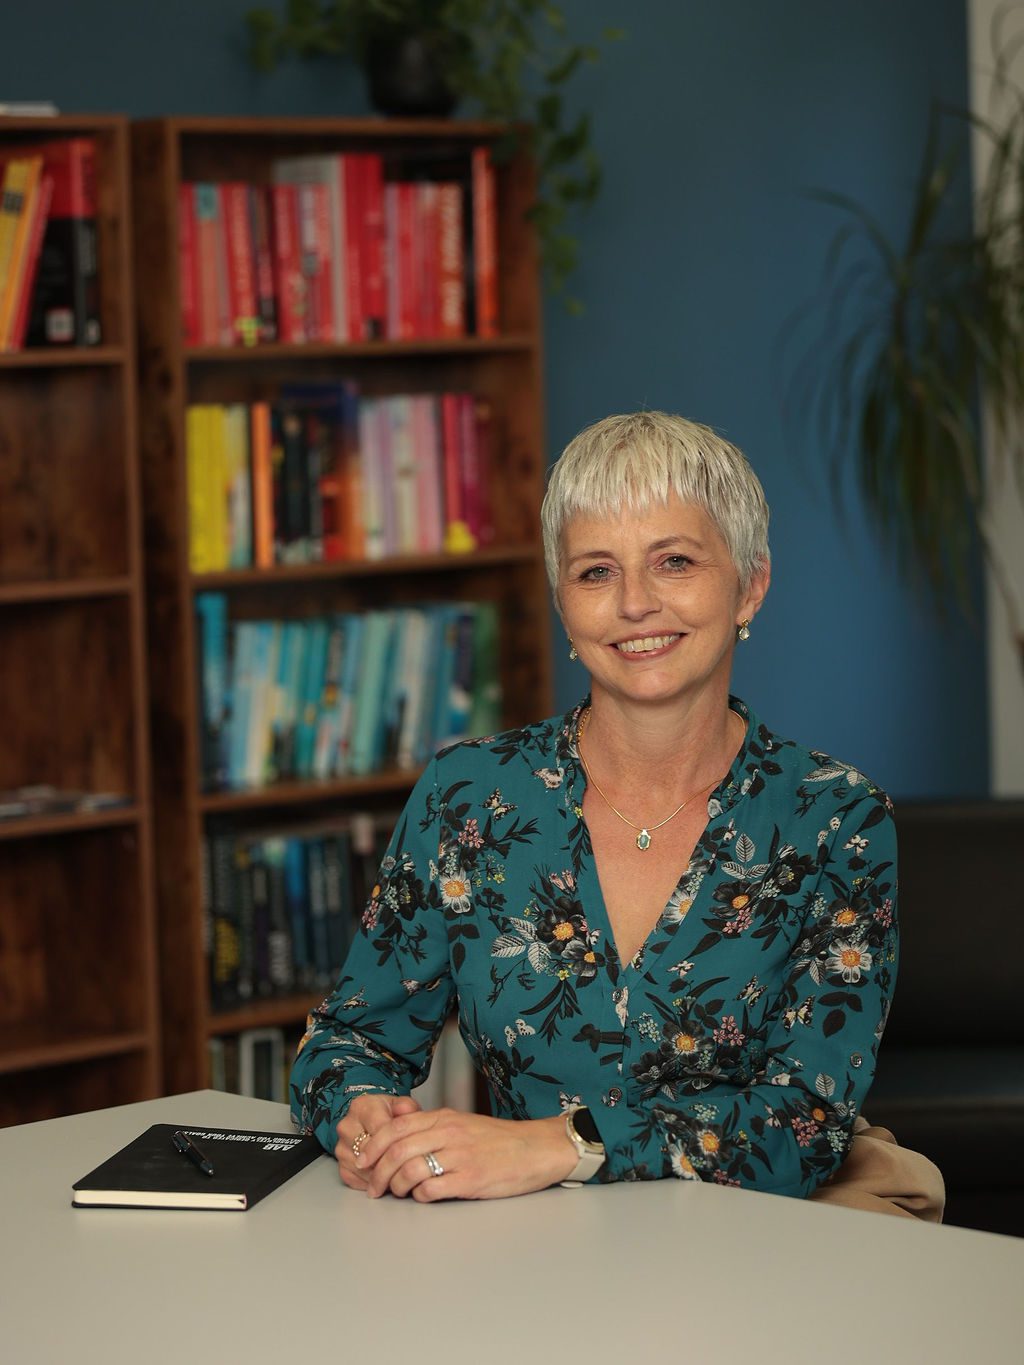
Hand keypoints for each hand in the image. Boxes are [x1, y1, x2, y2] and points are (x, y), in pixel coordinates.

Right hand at [335, 1093, 422, 1191]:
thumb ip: (407, 1107)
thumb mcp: (401, 1105)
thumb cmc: (387, 1115)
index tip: (412, 1149)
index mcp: (361, 1107)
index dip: (399, 1142)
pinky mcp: (341, 1166)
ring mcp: (341, 1148)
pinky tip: (386, 1175)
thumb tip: (407, 1111)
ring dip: (383, 1173)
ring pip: (365, 1169)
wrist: (369, 1123)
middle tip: (407, 1164)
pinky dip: (374, 1182)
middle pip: (371, 1151)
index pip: (380, 1129)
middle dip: (390, 1160)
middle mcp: (347, 1127)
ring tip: (399, 1169)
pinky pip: (359, 1180)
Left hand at [354, 1106, 577, 1201]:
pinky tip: (422, 1197)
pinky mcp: (471, 1180)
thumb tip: (396, 1125)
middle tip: (372, 1188)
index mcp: (445, 1118)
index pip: (396, 1127)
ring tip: (396, 1195)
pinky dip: (419, 1196)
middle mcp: (449, 1134)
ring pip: (410, 1170)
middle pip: (397, 1150)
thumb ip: (430, 1124)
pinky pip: (433, 1189)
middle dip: (377, 1172)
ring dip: (395, 1187)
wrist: (536, 1149)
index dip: (373, 1145)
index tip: (361, 1161)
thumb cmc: (498, 1140)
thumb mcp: (462, 1123)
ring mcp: (460, 1157)